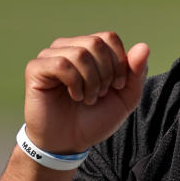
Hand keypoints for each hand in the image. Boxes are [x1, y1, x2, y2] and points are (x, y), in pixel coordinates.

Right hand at [22, 32, 148, 153]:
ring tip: (87, 98)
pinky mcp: (36, 68)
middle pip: (96, 43)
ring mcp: (50, 56)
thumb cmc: (95, 118)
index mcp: (89, 49)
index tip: (116, 86)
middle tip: (100, 94)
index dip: (119, 63)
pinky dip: (74, 83)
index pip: (109, 37)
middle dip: (106, 73)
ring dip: (90, 82)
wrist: (69, 142)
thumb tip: (143, 46)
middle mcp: (69, 47)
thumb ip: (137, 72)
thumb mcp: (126, 97)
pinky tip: (74, 96)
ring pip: (80, 53)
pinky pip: (61, 64)